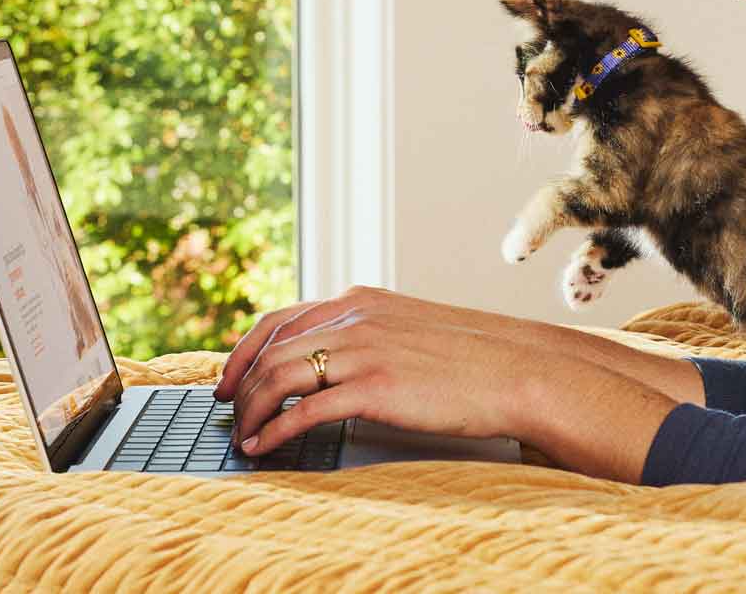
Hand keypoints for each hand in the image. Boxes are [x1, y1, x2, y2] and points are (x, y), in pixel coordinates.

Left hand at [213, 284, 537, 454]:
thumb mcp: (410, 328)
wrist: (517, 369)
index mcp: (362, 300)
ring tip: (244, 436)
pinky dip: (274, 431)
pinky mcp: (375, 388)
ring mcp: (364, 351)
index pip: (280, 319)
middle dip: (239, 386)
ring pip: (278, 377)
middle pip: (271, 350)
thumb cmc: (473, 357)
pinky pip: (304, 411)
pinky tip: (266, 447)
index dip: (244, 351)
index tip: (228, 378)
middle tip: (228, 415)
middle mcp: (355, 318)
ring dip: (250, 411)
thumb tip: (332, 359)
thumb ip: (368, 333)